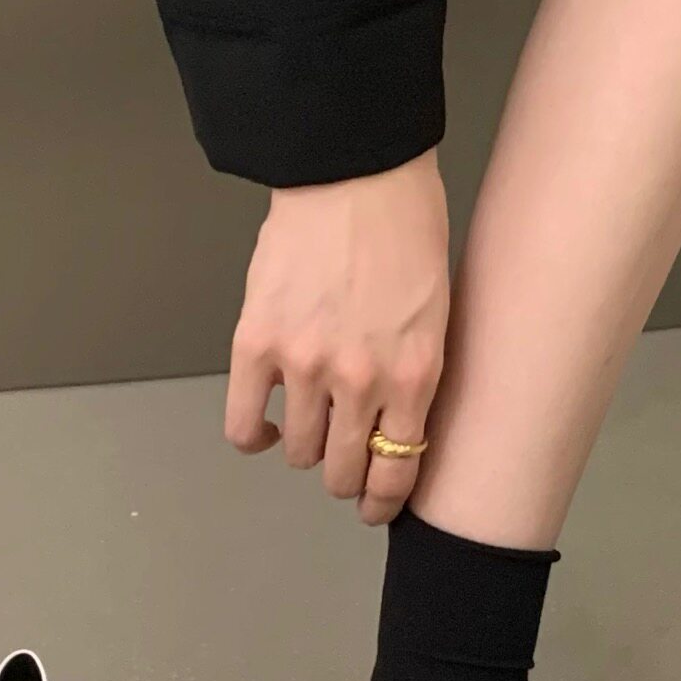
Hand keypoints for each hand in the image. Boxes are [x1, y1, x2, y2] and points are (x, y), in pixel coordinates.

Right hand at [225, 150, 450, 523]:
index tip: (377, 507)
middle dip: (346, 478)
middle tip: (343, 466)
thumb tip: (394, 424)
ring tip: (310, 423)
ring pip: (298, 452)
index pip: (397, 471)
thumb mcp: (437, 313)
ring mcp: (304, 365)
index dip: (383, 501)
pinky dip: (255, 436)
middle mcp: (360, 382)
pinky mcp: (256, 344)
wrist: (354, 173)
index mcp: (415, 374)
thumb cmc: (404, 228)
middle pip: (344, 472)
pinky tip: (269, 425)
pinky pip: (243, 423)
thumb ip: (414, 374)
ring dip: (305, 447)